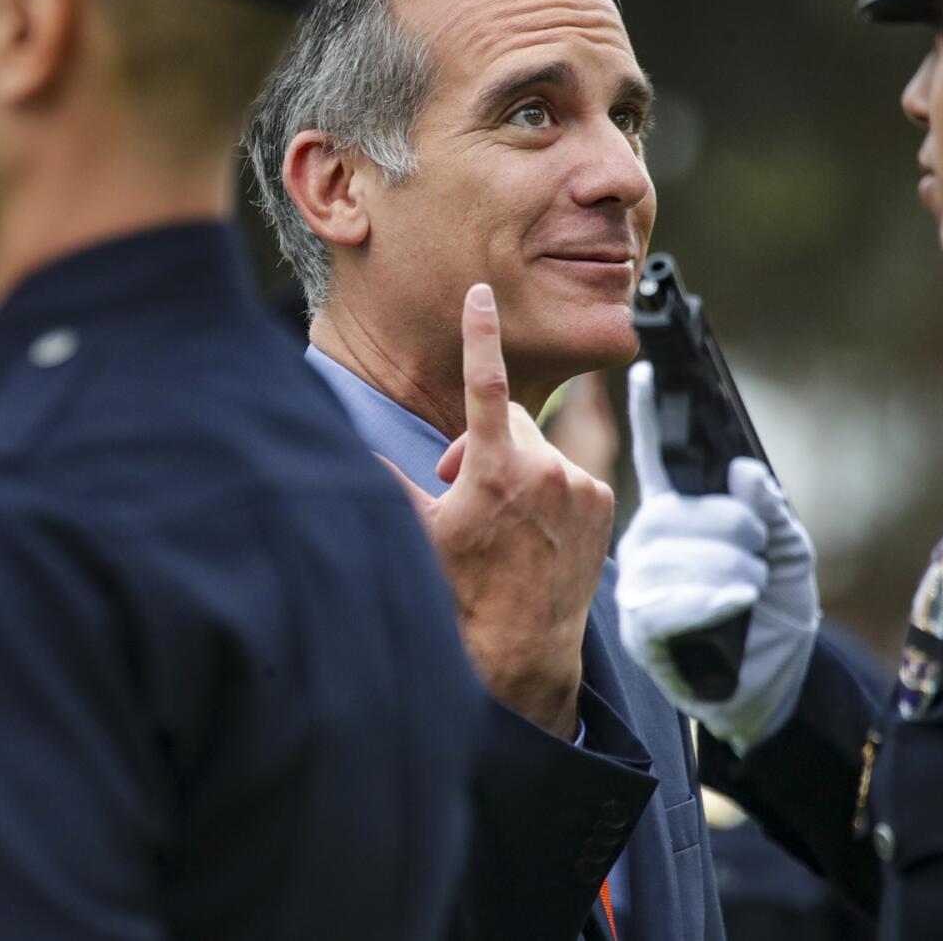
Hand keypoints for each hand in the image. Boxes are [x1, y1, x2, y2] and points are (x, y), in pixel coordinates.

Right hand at [381, 284, 614, 739]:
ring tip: (497, 515)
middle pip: (507, 418)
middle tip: (456, 484)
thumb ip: (384, 483)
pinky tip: (531, 526)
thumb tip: (340, 452)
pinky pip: (566, 470)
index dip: (478, 333)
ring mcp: (579, 485)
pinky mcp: (601, 500)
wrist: (523, 648)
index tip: (479, 293)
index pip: (483, 383)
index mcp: (495, 468)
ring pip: (537, 445)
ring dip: (514, 465)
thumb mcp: (419, 532)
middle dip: (481, 441)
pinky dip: (546, 484)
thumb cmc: (464, 591)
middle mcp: (544, 469)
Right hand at [616, 361, 818, 751]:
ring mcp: (640, 580)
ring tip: (746, 596)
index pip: (658, 453)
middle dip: (739, 535)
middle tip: (753, 565)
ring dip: (736, 575)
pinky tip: (736, 604)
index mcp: (679, 511)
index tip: (647, 369)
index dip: (649, 413)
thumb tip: (744, 471)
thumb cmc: (773, 612)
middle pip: (689, 511)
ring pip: (685, 556)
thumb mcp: (788, 551)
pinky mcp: (641, 625)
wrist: (773, 685)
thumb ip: (770, 510)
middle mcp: (649, 537)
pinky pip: (671, 601)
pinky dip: (713, 601)